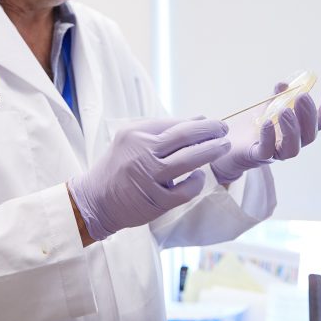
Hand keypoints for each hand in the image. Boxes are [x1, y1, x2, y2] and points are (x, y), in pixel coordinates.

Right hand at [67, 117, 229, 241]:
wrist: (95, 200)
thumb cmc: (118, 166)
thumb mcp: (132, 140)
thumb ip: (163, 129)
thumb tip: (199, 119)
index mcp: (135, 134)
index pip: (174, 124)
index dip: (198, 123)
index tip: (214, 123)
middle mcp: (141, 153)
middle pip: (184, 137)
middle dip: (210, 131)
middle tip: (224, 129)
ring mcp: (149, 177)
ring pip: (189, 161)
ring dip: (211, 151)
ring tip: (223, 147)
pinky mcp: (156, 201)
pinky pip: (186, 189)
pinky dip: (196, 182)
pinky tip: (199, 177)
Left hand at [210, 84, 320, 184]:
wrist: (229, 145)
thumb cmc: (253, 127)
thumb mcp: (267, 108)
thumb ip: (277, 98)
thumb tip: (284, 84)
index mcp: (298, 130)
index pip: (320, 121)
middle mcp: (291, 143)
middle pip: (309, 135)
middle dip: (308, 115)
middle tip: (302, 97)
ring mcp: (276, 153)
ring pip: (293, 148)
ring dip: (292, 129)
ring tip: (285, 111)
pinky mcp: (257, 156)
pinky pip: (267, 150)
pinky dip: (268, 136)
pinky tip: (267, 123)